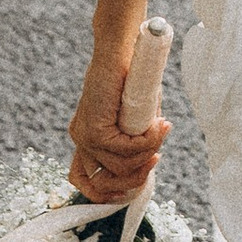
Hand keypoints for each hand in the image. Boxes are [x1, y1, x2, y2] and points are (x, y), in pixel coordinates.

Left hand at [68, 40, 169, 204]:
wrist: (124, 47)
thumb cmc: (134, 77)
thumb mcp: (135, 117)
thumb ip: (136, 141)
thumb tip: (149, 162)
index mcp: (86, 137)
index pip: (83, 180)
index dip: (106, 195)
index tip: (132, 186)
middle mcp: (81, 139)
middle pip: (102, 185)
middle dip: (136, 179)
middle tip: (156, 157)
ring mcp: (85, 135)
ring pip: (119, 169)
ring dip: (147, 155)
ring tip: (160, 132)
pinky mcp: (94, 128)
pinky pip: (125, 151)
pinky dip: (148, 142)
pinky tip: (158, 126)